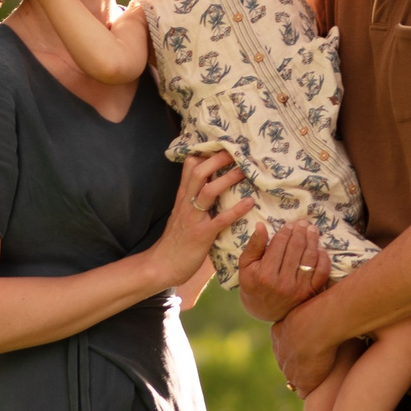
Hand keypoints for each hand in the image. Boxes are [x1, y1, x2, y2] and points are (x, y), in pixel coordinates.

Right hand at [148, 153, 252, 287]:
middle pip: (199, 172)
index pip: (189, 167)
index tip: (223, 145)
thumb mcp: (182, 214)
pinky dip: (236, 210)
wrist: (161, 265)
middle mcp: (186, 203)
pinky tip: (249, 203)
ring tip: (245, 171)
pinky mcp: (202, 235)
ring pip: (208, 191)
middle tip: (236, 151)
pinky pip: (220, 219)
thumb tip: (211, 187)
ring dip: (228, 179)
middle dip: (218, 159)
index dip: (206, 154)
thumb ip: (193, 200)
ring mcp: (193, 218)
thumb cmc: (175, 241)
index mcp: (183, 197)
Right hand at [236, 220, 330, 325]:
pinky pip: (321, 272)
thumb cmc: (253, 283)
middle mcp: (283, 283)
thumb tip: (261, 225)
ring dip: (313, 240)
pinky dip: (323, 258)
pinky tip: (320, 248)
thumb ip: (253, 245)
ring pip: (310, 257)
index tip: (289, 225)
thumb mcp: (246, 265)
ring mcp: (298, 289)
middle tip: (302, 224)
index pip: (279, 244)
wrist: (263, 310)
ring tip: (312, 230)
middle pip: (296, 248)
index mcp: (265, 274)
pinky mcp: (309, 293)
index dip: (286, 231)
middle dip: (300, 232)